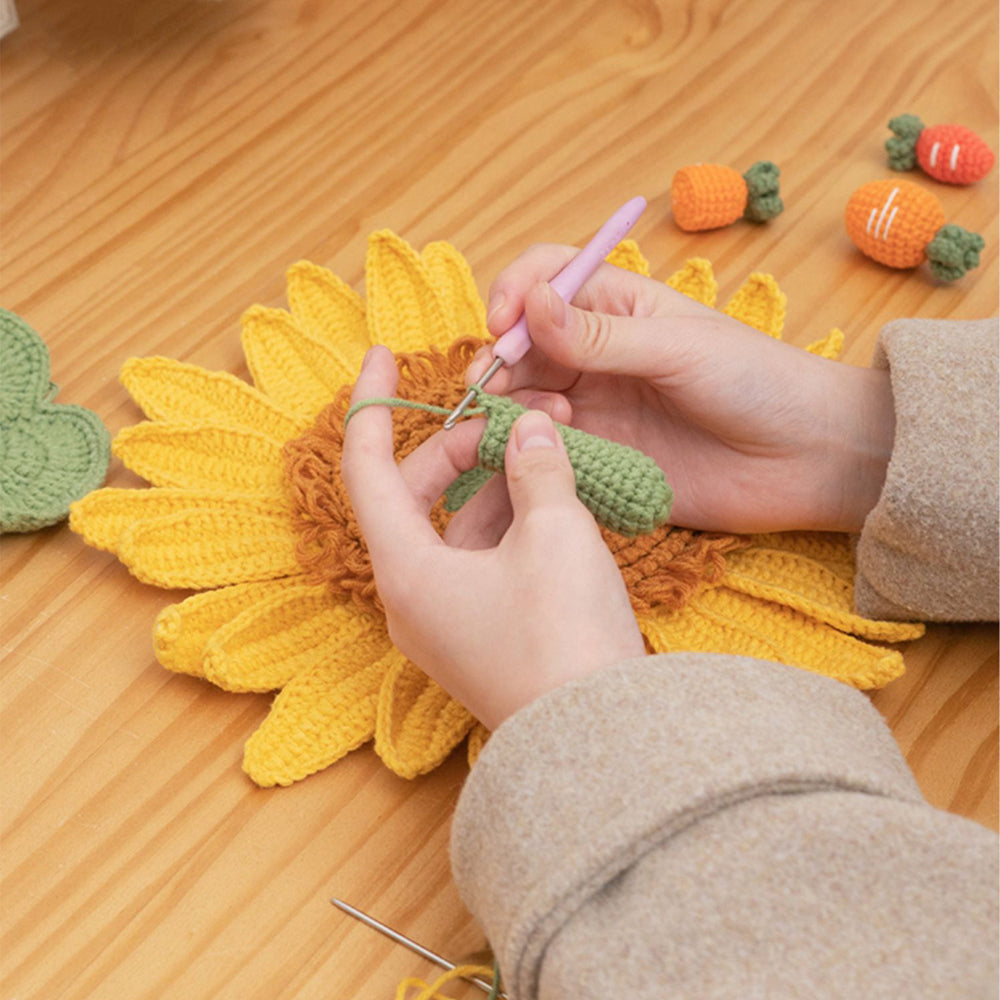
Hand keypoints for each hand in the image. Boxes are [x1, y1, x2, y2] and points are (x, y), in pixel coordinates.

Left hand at [341, 346, 646, 728]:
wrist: (599, 741)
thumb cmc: (563, 635)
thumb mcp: (553, 533)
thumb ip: (536, 468)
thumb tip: (530, 431)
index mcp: (405, 567)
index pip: (367, 466)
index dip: (371, 404)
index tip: (383, 355)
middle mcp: (411, 594)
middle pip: (417, 492)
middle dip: (461, 443)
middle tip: (513, 413)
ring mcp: (446, 617)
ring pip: (455, 524)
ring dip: (495, 480)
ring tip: (546, 445)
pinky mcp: (480, 632)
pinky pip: (480, 556)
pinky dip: (508, 519)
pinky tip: (549, 493)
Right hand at [472, 245, 895, 532]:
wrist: (805, 458)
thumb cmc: (756, 381)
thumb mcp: (676, 347)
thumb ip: (599, 335)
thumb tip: (530, 303)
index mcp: (617, 305)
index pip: (546, 279)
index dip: (515, 293)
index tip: (501, 323)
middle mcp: (596, 354)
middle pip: (522, 344)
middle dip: (499, 360)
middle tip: (493, 386)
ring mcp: (597, 408)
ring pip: (526, 398)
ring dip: (515, 406)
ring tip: (544, 421)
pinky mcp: (602, 459)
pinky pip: (549, 451)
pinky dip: (534, 451)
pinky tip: (549, 455)